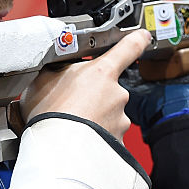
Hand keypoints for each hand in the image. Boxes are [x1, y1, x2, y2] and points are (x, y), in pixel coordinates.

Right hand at [20, 29, 151, 139]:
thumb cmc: (50, 113)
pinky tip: (78, 137)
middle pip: (110, 88)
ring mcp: (120, 119)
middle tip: (71, 102)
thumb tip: (57, 66)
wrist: (56, 151)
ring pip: (109, 113)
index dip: (137, 39)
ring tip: (71, 122)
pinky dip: (96, 136)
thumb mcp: (45, 78)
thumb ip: (59, 68)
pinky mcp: (118, 141)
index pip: (129, 48)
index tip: (142, 37)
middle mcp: (118, 94)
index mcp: (103, 72)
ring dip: (94, 116)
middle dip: (94, 94)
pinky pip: (108, 135)